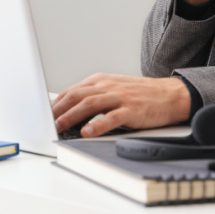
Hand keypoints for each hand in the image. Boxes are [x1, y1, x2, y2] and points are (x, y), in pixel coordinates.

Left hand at [51, 73, 191, 136]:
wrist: (170, 95)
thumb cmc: (141, 95)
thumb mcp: (115, 89)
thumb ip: (94, 97)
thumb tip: (69, 111)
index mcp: (102, 81)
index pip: (72, 91)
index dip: (56, 104)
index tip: (44, 115)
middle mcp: (109, 86)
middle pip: (77, 96)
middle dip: (58, 110)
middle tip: (45, 122)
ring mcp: (120, 97)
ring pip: (90, 104)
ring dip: (72, 116)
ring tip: (60, 127)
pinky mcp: (132, 110)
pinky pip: (112, 117)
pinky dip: (98, 125)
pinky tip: (87, 132)